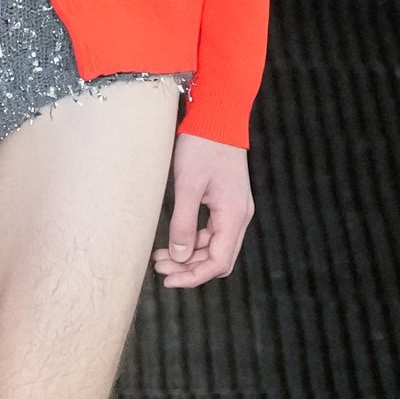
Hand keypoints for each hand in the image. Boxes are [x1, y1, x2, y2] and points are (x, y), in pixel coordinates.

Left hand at [153, 131, 253, 288]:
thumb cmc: (202, 147)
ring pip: (214, 247)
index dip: (194, 276)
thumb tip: (178, 256)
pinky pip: (211, 232)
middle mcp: (239, 217)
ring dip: (189, 256)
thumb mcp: (187, 186)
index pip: (218, 261)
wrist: (217, 118)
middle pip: (218, 258)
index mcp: (234, 215)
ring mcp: (234, 210)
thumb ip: (183, 224)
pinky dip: (193, 241)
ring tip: (160, 257)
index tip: (169, 281)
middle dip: (190, 268)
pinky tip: (173, 240)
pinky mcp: (226, 203)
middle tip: (160, 269)